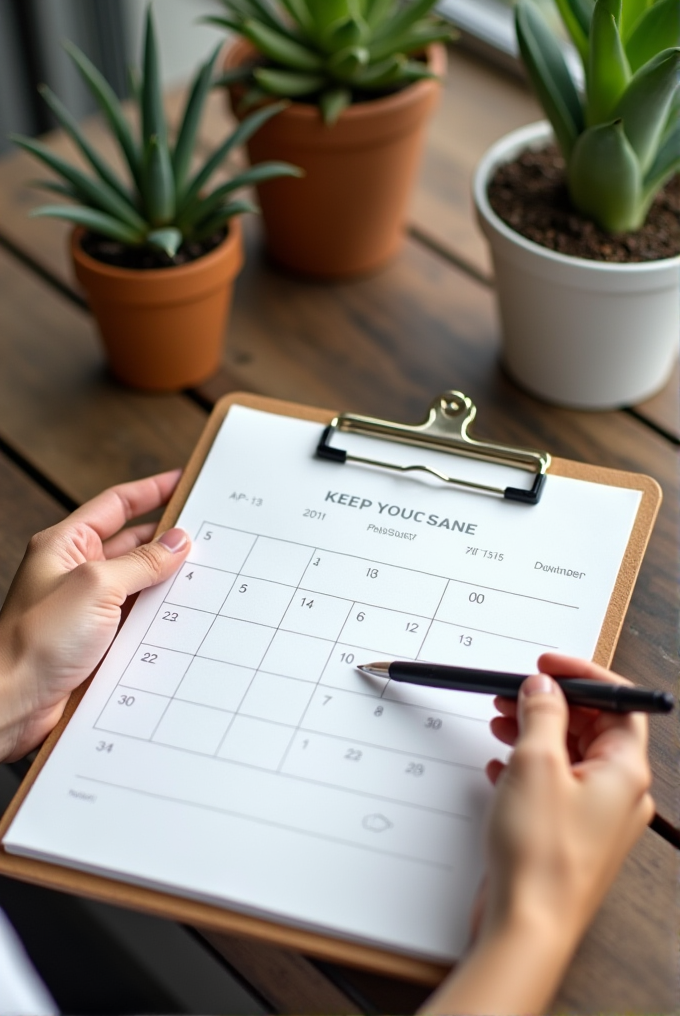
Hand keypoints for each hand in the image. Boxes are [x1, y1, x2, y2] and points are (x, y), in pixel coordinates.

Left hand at [0, 471, 189, 761]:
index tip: (183, 482)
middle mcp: (75, 571)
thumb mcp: (96, 586)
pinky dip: (160, 613)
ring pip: (139, 581)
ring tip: (203, 571)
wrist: (14, 703)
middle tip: (206, 532)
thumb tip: (177, 541)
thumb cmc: (34, 642)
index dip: (151, 490)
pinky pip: (138, 616)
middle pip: (131, 542)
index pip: (116, 504)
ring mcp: (87, 606)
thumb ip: (141, 561)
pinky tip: (184, 613)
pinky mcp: (98, 638)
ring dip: (167, 578)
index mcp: (64, 545)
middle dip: (167, 537)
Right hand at [421, 654, 653, 1014]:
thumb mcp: (536, 763)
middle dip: (549, 703)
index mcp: (624, 771)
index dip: (582, 675)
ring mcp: (593, 817)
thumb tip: (544, 686)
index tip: (547, 663)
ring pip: (567, 755)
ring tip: (497, 722)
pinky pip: (552, 786)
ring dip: (533, 732)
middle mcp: (617, 793)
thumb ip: (542, 713)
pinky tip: (497, 766)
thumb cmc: (541, 854)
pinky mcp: (566, 835)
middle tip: (511, 691)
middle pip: (590, 727)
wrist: (527, 925)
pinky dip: (526, 767)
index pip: (618, 704)